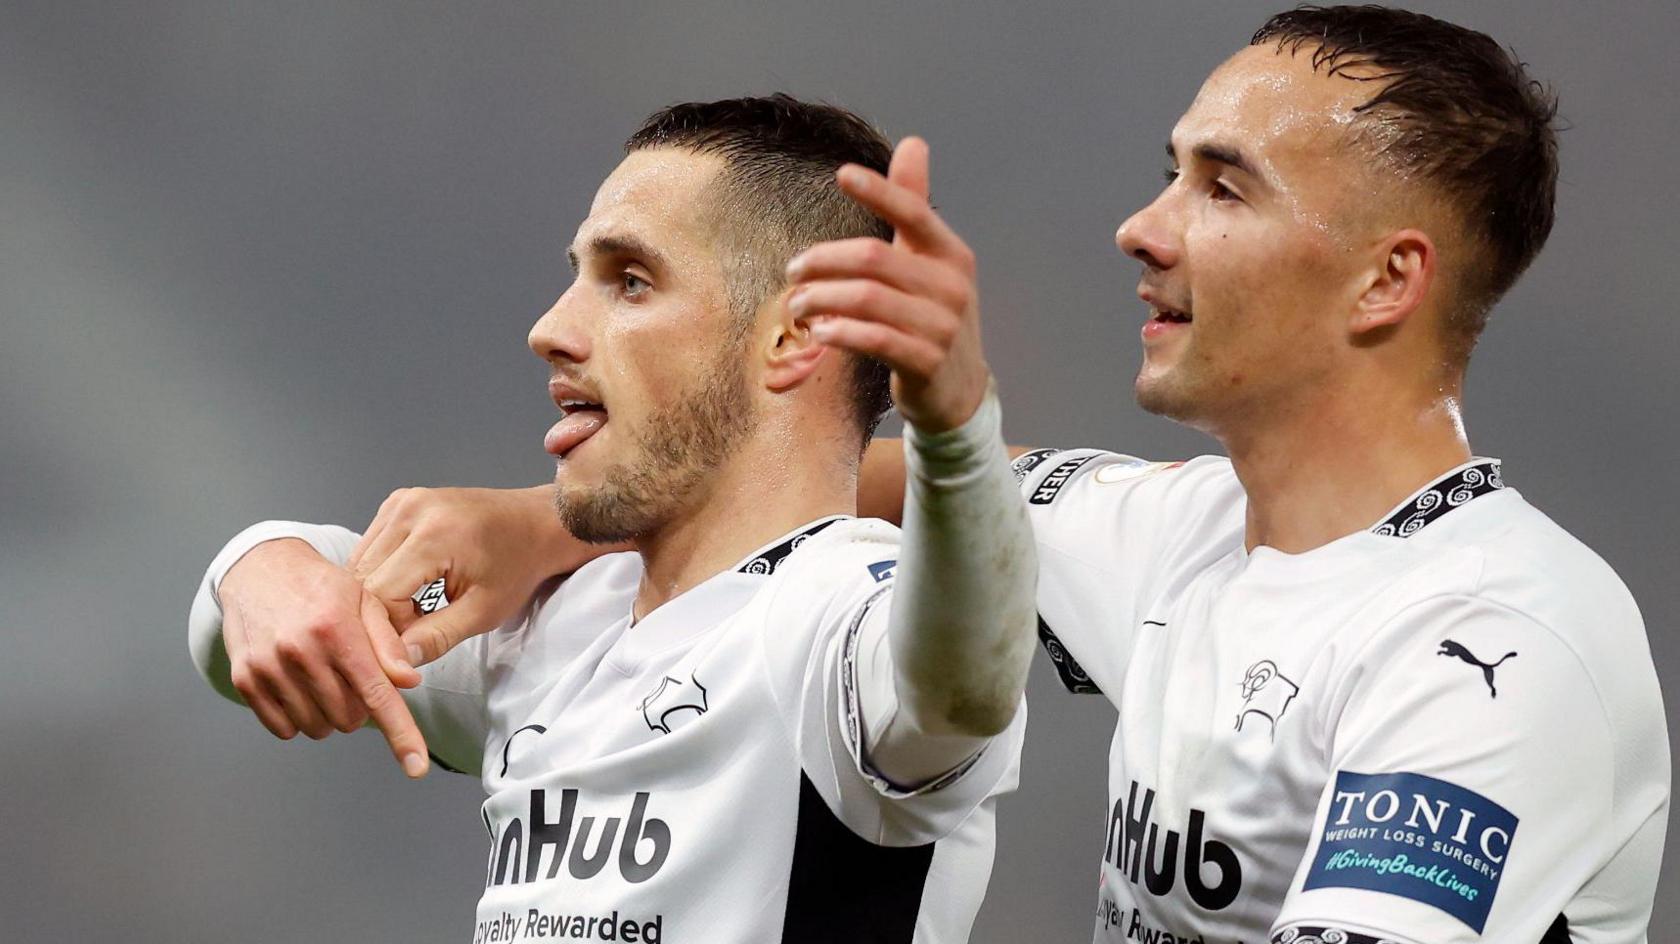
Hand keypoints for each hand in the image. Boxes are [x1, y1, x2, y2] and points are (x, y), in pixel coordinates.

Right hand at [219, 538, 428, 776]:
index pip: (376, 693)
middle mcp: (300, 650)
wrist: (260, 569)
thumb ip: (388, 643)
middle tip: (352, 679)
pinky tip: (300, 689)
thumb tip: (408, 682)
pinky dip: (298, 719)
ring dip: (329, 716)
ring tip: (324, 680)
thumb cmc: (320, 586)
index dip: (401, 733)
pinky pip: (283, 728)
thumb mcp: (365, 600)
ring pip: (317, 727)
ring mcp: (269, 667)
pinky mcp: (245, 679)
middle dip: (359, 708)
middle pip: (349, 717)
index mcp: (337, 629)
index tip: (416, 766)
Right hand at [348, 485, 608, 666]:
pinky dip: (380, 573)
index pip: (378, 594)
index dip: (386, 629)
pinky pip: (370, 546)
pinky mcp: (399, 501)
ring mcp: (401, 501)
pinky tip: (408, 587)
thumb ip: (436, 638)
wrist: (537, 522)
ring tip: (412, 610)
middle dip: (379, 614)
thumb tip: (396, 664)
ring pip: (360, 563)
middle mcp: (409, 510)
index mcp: (433, 535)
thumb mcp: (483, 611)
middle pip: (363, 578)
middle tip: (410, 633)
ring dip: (376, 595)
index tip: (406, 647)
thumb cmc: (518, 566)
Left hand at [785, 137, 989, 432]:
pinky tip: (821, 331)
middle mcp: (951, 286)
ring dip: (821, 299)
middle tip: (793, 272)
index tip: (842, 175)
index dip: (879, 192)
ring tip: (797, 305)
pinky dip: (840, 331)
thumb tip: (912, 143)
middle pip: (874, 259)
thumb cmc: (933, 317)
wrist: (959, 391)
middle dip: (823, 262)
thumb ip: (915, 205)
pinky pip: (874, 339)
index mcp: (951, 254)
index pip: (914, 213)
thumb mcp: (929, 262)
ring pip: (867, 300)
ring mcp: (942, 326)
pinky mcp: (927, 362)